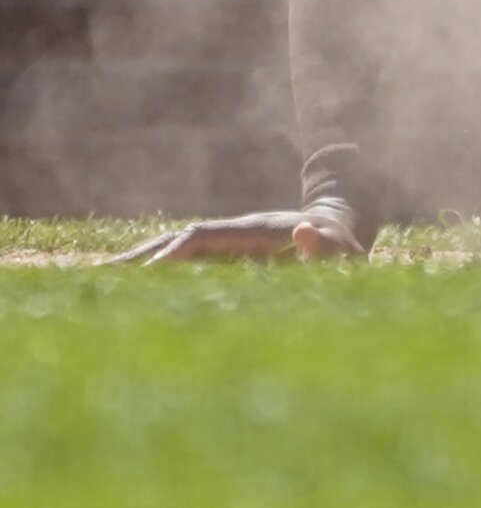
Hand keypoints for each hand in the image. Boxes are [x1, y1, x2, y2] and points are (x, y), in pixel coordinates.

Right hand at [108, 207, 365, 264]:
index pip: (202, 237)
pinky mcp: (229, 254)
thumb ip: (324, 244)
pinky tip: (135, 287)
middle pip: (179, 238)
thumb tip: (306, 231)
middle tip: (102, 278)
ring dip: (143, 262)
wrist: (342, 228)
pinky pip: (187, 260)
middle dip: (143, 256)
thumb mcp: (340, 249)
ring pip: (177, 247)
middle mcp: (234, 231)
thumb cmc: (341, 246)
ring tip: (102, 282)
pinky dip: (159, 269)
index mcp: (253, 230)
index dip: (175, 252)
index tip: (147, 274)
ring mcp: (230, 241)